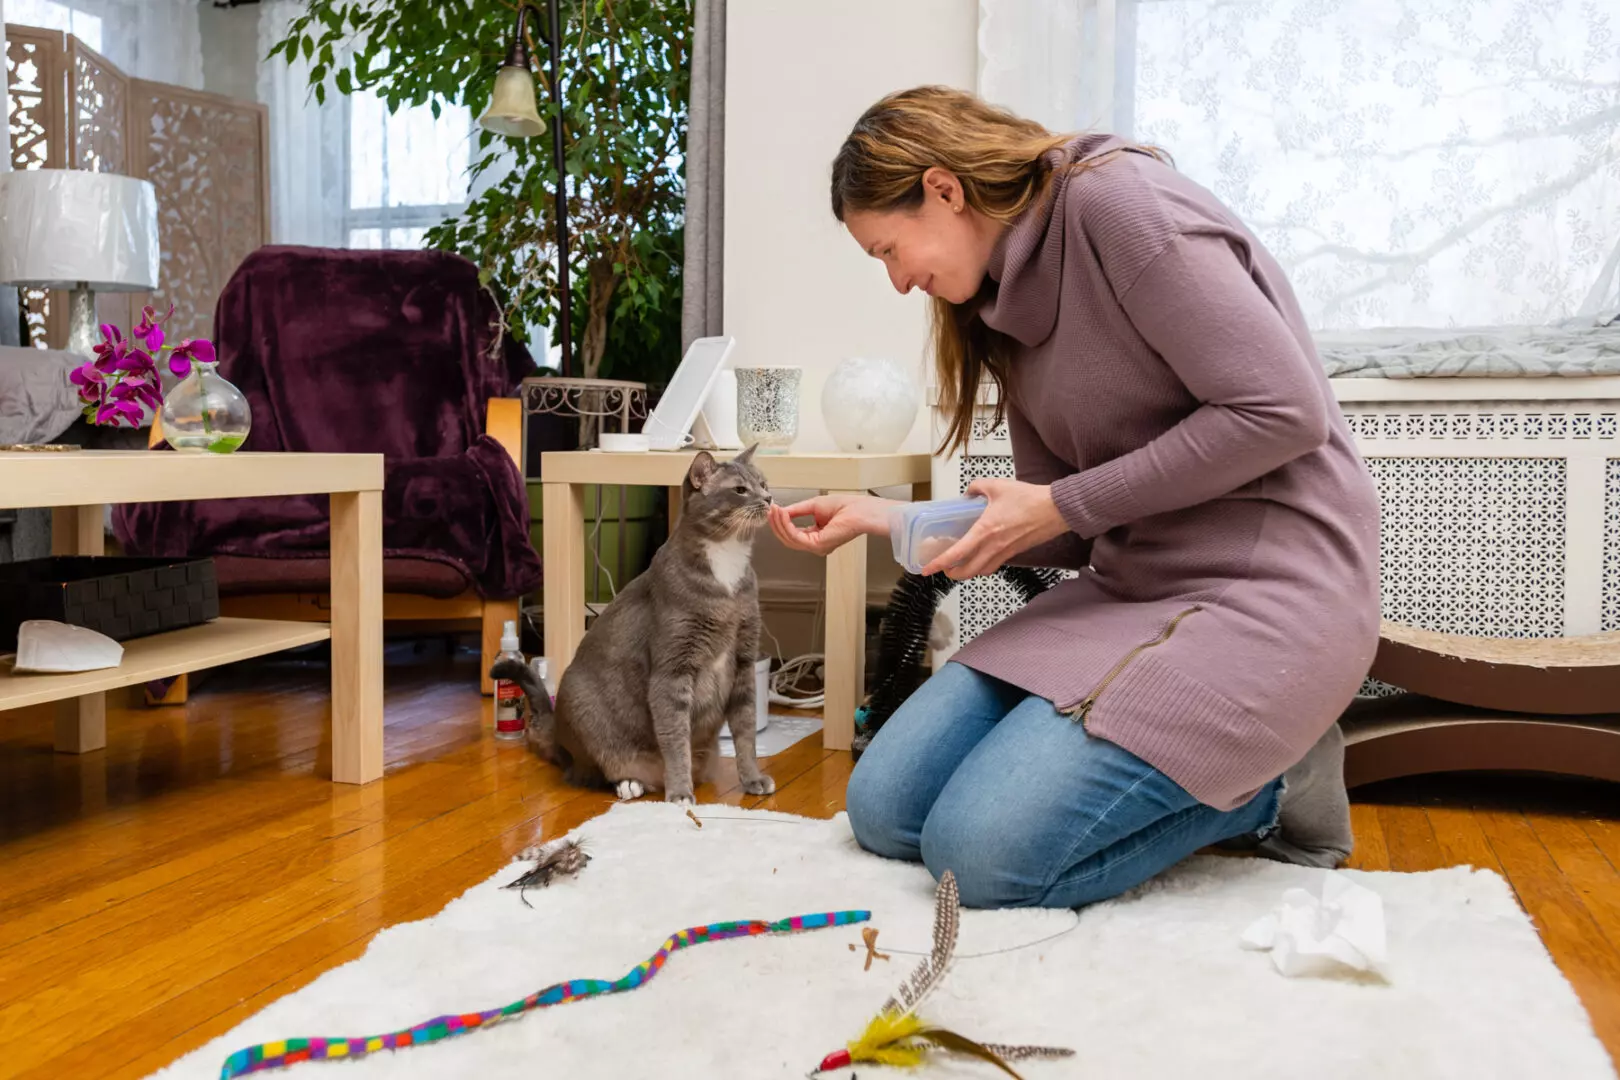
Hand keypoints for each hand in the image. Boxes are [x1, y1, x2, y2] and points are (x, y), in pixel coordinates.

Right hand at [769, 494, 895, 556]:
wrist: (859, 510)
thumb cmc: (846, 507)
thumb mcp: (813, 505)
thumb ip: (796, 510)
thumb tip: (781, 511)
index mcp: (816, 537)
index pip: (793, 534)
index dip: (781, 522)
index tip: (773, 510)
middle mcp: (815, 545)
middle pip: (788, 539)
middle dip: (776, 524)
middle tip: (770, 510)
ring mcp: (816, 547)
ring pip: (789, 539)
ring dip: (779, 523)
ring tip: (774, 511)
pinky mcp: (817, 545)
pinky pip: (794, 536)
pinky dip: (786, 525)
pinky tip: (782, 514)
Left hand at [921, 478, 1067, 579]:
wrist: (1056, 509)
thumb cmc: (1030, 499)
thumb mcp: (997, 485)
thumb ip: (977, 487)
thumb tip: (968, 492)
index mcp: (985, 530)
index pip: (957, 553)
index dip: (940, 563)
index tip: (928, 568)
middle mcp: (994, 546)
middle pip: (968, 571)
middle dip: (952, 574)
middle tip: (943, 569)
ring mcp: (1005, 552)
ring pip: (982, 571)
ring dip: (968, 573)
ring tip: (959, 566)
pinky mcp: (1015, 552)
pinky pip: (995, 565)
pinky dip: (984, 566)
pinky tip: (981, 558)